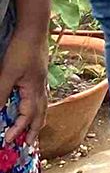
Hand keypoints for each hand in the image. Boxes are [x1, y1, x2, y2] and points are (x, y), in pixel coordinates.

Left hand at [0, 28, 48, 144]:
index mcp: (35, 89)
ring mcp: (41, 80)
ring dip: (37, 119)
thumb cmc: (22, 50)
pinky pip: (39, 96)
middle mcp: (40, 87)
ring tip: (34, 129)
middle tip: (30, 144)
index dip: (18, 129)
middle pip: (42, 113)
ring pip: (42, 105)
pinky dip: (36, 107)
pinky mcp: (38, 75)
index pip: (28, 116)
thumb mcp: (7, 74)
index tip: (7, 141)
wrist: (34, 29)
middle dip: (35, 130)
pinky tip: (31, 105)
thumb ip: (1, 95)